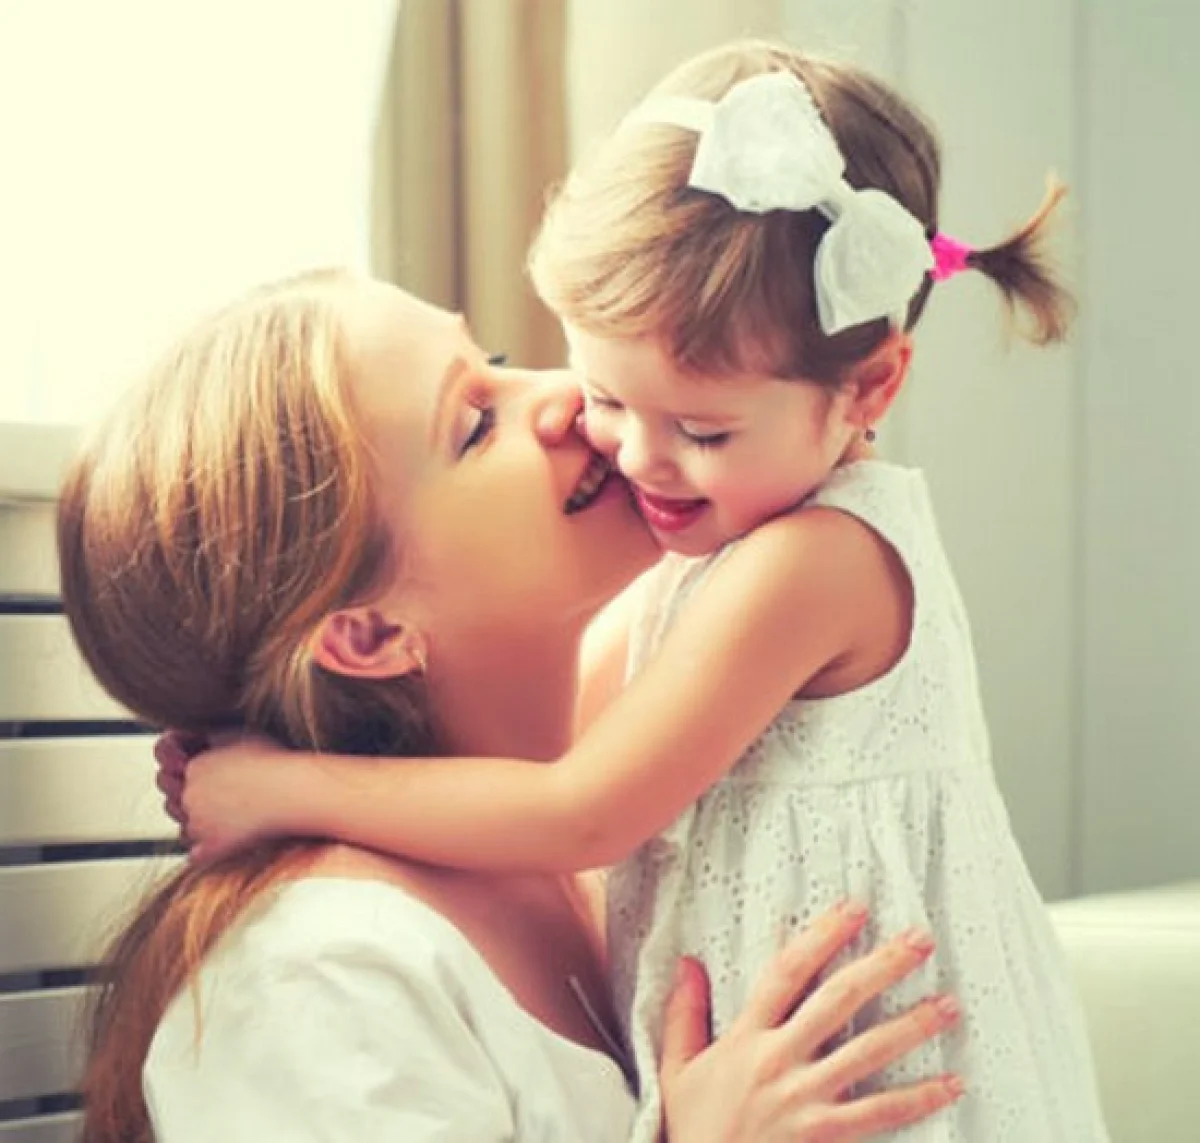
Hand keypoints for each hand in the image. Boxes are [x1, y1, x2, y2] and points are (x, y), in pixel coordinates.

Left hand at [155, 728, 291, 862]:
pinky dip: (205, 849)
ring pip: (187, 828)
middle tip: (225, 797)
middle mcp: (190, 796)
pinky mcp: (212, 848)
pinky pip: (195, 854)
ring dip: (200, 823)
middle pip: (175, 802)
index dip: (193, 777)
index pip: (175, 775)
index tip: (217, 780)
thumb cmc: (274, 762)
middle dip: (193, 800)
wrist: (294, 791)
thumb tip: (195, 740)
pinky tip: (226, 838)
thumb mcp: (237, 734)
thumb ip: (209, 738)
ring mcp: (199, 824)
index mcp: (194, 768)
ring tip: (232, 815)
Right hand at [658, 903, 961, 1141]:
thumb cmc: (694, 1128)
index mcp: (745, 1037)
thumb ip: (684, 1013)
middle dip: (881, 966)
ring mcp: (804, 1097)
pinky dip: (918, 1098)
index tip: (852, 910)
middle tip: (918, 941)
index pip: (786, 973)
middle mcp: (779, 1059)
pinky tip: (950, 1084)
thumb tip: (688, 963)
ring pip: (867, 1051)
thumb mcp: (676, 1068)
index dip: (821, 937)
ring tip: (948, 1004)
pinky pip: (879, 1113)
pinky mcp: (823, 1134)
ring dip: (912, 1026)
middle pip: (838, 1000)